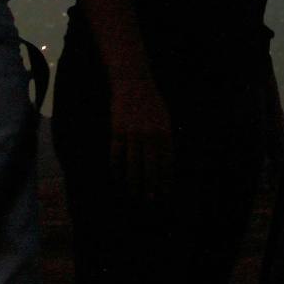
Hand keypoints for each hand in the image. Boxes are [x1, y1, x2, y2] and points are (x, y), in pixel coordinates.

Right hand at [108, 74, 174, 201]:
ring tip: (134, 194)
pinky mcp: (117, 131)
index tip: (165, 192)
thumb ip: (166, 139)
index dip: (165, 179)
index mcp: (164, 132)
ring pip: (133, 164)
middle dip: (151, 185)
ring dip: (134, 181)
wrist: (133, 83)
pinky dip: (116, 168)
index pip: (166, 162)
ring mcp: (132, 133)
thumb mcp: (165, 119)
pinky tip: (118, 178)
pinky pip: (116, 154)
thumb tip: (167, 164)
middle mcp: (149, 135)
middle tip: (150, 200)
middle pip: (150, 166)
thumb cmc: (151, 102)